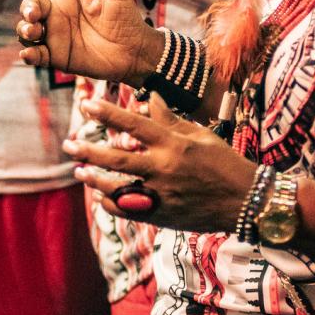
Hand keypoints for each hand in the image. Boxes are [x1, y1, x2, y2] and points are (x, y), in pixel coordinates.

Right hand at [0, 0, 161, 84]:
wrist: (135, 52)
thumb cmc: (126, 19)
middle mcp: (56, 13)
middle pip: (28, 6)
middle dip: (25, 9)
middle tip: (34, 16)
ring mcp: (54, 35)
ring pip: (26, 30)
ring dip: (24, 30)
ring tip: (34, 31)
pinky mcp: (56, 57)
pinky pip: (35, 54)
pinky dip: (28, 54)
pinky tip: (29, 53)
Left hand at [64, 96, 255, 233]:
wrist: (245, 202)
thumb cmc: (224, 163)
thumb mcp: (199, 135)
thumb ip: (171, 119)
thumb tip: (150, 98)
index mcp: (174, 145)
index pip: (134, 124)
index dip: (108, 113)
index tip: (86, 104)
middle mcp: (164, 170)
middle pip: (116, 159)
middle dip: (89, 151)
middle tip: (69, 144)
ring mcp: (161, 195)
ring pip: (117, 188)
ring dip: (94, 180)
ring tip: (79, 171)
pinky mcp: (162, 215)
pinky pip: (128, 211)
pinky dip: (111, 203)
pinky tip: (101, 196)